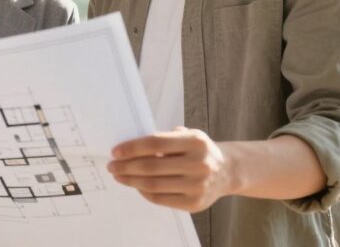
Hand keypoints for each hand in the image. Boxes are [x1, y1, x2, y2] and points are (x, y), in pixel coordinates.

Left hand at [108, 127, 237, 212]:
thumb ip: (164, 139)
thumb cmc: (199, 151)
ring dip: (131, 180)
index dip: (132, 148)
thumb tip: (130, 147)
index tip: (115, 151)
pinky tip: (137, 185)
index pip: (155, 143)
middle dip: (126, 166)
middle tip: (112, 166)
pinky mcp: (194, 203)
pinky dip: (144, 192)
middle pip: (151, 166)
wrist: (227, 171)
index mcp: (195, 142)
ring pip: (153, 184)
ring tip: (119, 176)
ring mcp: (197, 186)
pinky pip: (160, 199)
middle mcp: (198, 164)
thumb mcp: (188, 136)